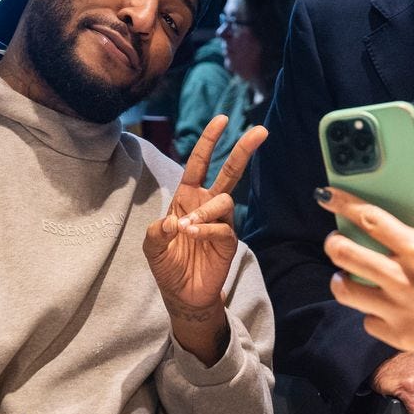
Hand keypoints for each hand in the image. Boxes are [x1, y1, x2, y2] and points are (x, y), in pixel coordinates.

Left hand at [143, 115, 266, 363]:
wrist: (182, 294)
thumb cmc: (168, 265)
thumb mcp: (152, 246)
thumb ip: (157, 231)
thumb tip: (174, 221)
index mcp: (187, 197)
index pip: (200, 162)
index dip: (209, 140)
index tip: (222, 118)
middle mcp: (206, 204)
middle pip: (230, 170)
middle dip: (243, 149)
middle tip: (260, 130)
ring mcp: (220, 221)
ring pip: (224, 199)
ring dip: (206, 209)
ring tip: (188, 228)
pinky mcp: (229, 240)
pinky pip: (223, 226)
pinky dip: (208, 229)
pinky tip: (195, 237)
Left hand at [318, 185, 413, 356]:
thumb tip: (397, 238)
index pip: (367, 218)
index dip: (341, 203)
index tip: (325, 195)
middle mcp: (400, 277)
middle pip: (344, 253)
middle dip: (333, 243)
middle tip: (335, 242)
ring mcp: (397, 309)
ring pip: (345, 290)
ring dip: (341, 279)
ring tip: (345, 276)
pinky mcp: (400, 336)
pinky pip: (368, 321)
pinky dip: (372, 312)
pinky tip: (382, 308)